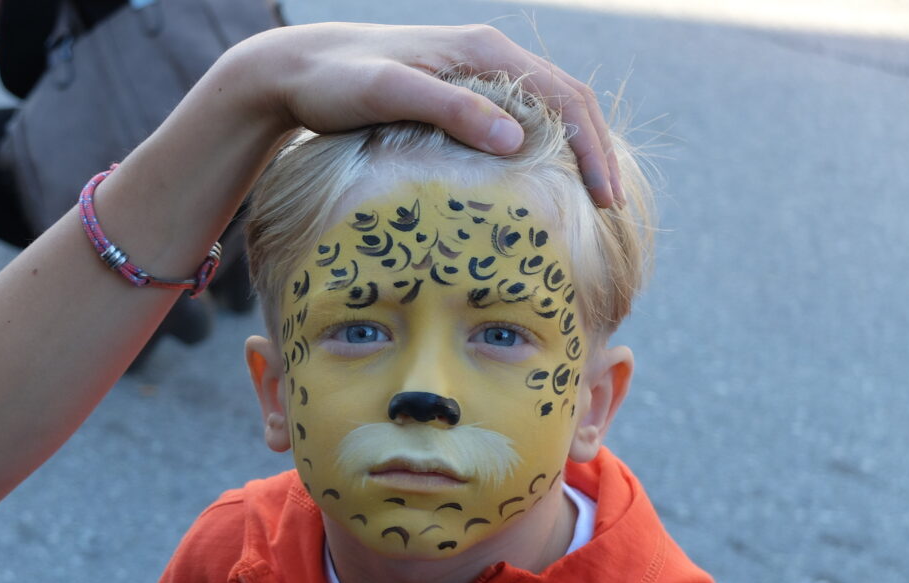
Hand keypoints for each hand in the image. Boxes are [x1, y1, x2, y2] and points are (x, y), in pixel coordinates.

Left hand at [231, 23, 621, 206]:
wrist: (297, 68)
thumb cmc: (337, 82)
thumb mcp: (389, 93)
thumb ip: (451, 110)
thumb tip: (516, 140)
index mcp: (484, 51)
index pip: (562, 98)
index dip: (590, 148)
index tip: (604, 197)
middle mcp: (488, 55)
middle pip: (567, 100)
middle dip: (596, 151)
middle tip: (611, 205)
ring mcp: (475, 72)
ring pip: (547, 109)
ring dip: (575, 149)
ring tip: (590, 197)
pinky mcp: (460, 91)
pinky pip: (520, 116)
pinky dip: (545, 147)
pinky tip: (544, 180)